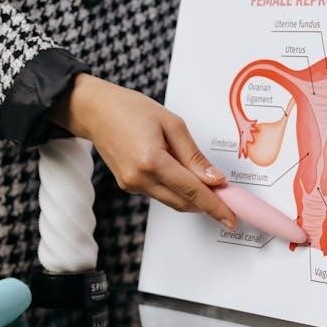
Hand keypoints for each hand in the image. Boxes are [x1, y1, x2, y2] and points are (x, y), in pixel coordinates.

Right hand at [51, 74, 236, 228]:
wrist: (95, 110)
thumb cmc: (130, 109)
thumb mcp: (171, 124)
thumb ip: (193, 155)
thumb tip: (213, 179)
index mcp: (152, 160)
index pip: (192, 191)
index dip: (215, 206)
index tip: (231, 217)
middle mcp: (140, 178)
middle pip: (183, 202)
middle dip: (207, 203)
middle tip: (228, 199)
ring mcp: (132, 185)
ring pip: (172, 200)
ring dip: (192, 196)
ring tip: (208, 182)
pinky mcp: (128, 185)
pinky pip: (159, 193)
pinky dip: (176, 189)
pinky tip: (182, 173)